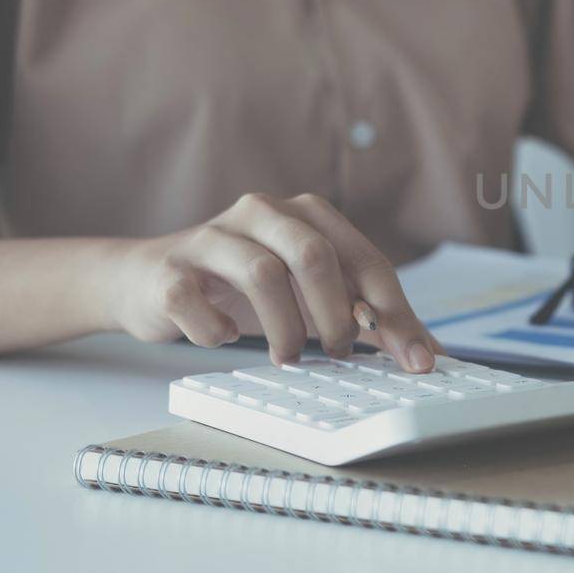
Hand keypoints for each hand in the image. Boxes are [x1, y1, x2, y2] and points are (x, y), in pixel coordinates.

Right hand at [110, 193, 441, 370]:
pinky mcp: (169, 270)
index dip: (395, 313)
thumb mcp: (310, 294)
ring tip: (287, 357)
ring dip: (285, 330)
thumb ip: (366, 317)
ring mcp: (211, 237)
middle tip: (339, 353)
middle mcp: (262, 213)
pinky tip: (226, 337)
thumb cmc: (240, 286)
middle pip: (316, 256)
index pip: (366, 260)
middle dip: (337, 315)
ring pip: (262, 275)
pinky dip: (218, 332)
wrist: (145, 280)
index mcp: (306, 213)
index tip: (417, 359)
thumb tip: (429, 355)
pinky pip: (198, 303)